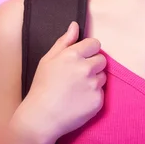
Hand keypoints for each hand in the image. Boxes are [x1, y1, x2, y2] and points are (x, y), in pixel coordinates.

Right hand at [18, 22, 105, 143]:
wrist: (41, 118)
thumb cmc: (42, 87)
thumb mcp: (47, 60)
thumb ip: (64, 41)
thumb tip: (75, 25)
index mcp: (73, 55)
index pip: (95, 44)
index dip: (89, 50)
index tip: (82, 58)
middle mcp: (85, 68)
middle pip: (102, 59)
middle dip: (93, 64)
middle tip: (78, 76)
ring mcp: (93, 85)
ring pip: (103, 76)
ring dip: (94, 80)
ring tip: (77, 89)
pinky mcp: (98, 101)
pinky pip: (101, 92)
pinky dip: (93, 95)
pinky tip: (78, 100)